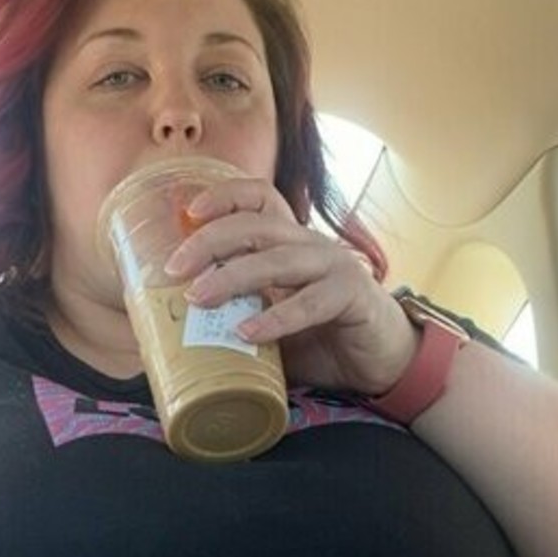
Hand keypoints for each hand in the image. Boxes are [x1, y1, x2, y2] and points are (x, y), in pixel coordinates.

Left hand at [164, 177, 415, 396]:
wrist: (382, 361)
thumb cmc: (322, 339)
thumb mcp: (270, 322)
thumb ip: (236, 315)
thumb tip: (176, 332)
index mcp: (289, 242)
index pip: (260, 198)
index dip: (225, 195)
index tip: (189, 211)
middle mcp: (310, 244)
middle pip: (257, 225)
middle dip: (210, 241)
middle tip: (175, 269)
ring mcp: (334, 266)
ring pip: (277, 259)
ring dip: (233, 276)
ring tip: (199, 298)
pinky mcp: (352, 295)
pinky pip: (310, 302)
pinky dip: (276, 316)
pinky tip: (247, 332)